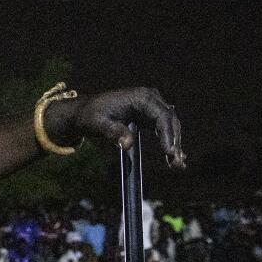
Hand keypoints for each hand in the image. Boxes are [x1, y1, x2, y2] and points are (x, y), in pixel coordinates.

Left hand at [49, 87, 185, 167]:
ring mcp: (151, 105)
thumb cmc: (90, 116)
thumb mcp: (98, 124)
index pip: (161, 117)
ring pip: (169, 126)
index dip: (167, 135)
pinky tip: (172, 156)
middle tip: (177, 164)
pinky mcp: (149, 114)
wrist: (84, 112)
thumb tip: (127, 145)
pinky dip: (167, 141)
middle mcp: (150, 98)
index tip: (169, 153)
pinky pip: (162, 128)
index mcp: (141, 97)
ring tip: (177, 164)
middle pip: (169, 121)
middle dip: (174, 143)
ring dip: (173, 144)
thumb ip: (113, 132)